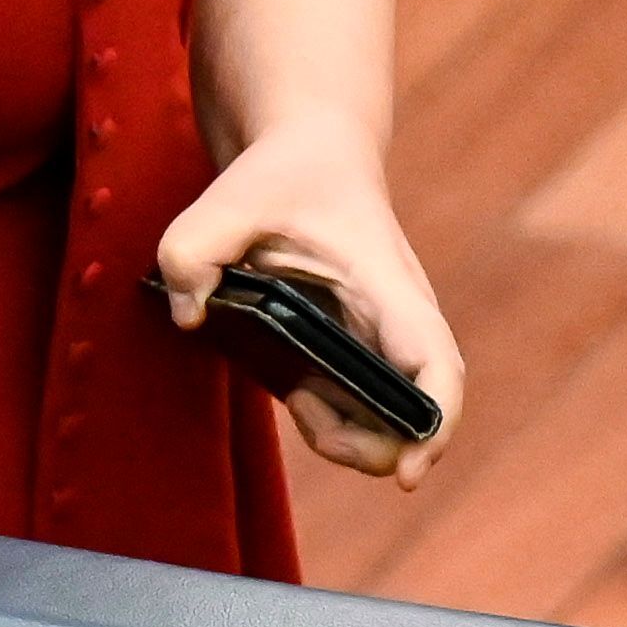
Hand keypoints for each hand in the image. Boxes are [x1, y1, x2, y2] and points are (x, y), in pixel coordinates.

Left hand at [157, 122, 464, 486]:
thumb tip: (189, 313)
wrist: (313, 152)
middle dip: (373, 446)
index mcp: (387, 287)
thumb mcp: (230, 197)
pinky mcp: (367, 347)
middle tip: (306, 414)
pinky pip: (368, 404)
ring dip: (350, 436)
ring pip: (393, 418)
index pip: (437, 366)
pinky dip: (340, 419)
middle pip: (420, 413)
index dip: (434, 426)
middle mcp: (401, 320)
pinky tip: (299, 394)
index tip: (408, 474)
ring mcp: (388, 337)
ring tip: (296, 397)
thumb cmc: (283, 176)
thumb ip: (193, 247)